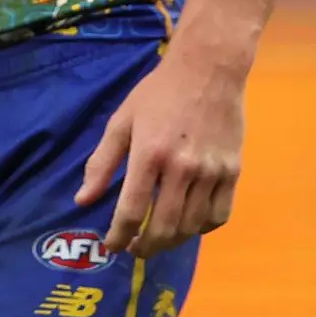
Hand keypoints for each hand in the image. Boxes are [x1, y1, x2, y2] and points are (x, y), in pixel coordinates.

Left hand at [75, 44, 247, 257]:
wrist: (209, 68)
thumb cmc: (159, 92)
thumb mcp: (122, 120)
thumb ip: (101, 162)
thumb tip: (82, 200)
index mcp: (149, 154)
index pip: (131, 212)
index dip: (118, 237)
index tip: (111, 246)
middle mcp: (181, 168)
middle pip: (163, 228)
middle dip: (145, 247)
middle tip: (135, 248)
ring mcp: (211, 171)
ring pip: (191, 226)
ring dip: (172, 241)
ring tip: (159, 238)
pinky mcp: (233, 171)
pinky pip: (219, 215)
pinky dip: (202, 228)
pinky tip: (190, 224)